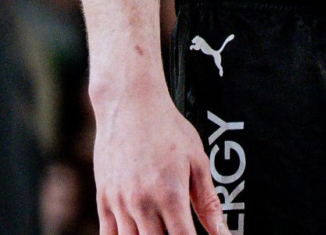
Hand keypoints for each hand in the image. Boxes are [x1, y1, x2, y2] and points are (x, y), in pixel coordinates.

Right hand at [91, 89, 227, 234]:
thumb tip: (222, 233)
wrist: (129, 104)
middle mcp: (142, 203)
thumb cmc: (167, 128)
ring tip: (158, 228)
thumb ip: (208, 203)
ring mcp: (119, 203)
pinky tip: (135, 232)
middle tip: (177, 230)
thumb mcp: (197, 162)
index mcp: (171, 196)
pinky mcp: (103, 198)